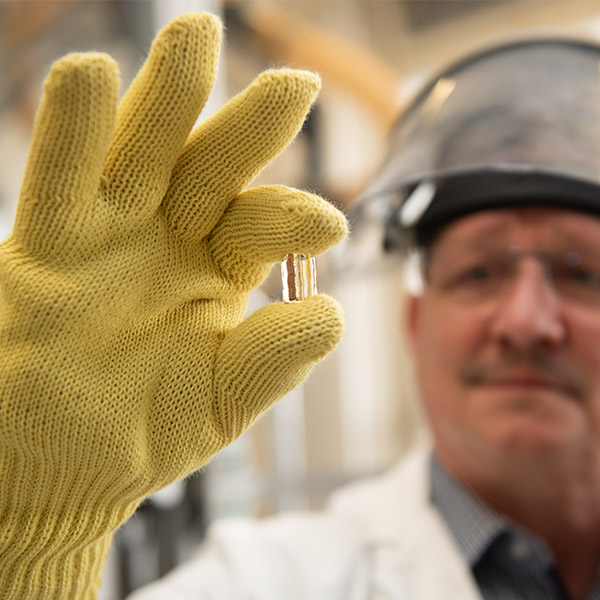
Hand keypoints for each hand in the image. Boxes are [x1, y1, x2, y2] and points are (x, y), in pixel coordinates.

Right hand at [0, 13, 346, 597]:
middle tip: (296, 84)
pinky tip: (90, 74)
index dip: (293, 217)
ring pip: (142, 152)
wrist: (58, 467)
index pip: (264, 223)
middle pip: (213, 167)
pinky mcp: (46, 245)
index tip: (326, 224)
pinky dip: (73, 131)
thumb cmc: (142, 434)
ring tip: (199, 35)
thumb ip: (273, 361)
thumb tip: (331, 316)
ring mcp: (109, 235)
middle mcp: (171, 241)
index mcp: (220, 273)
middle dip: (251, 125)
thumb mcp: (220, 403)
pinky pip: (58, 179)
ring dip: (167, 97)